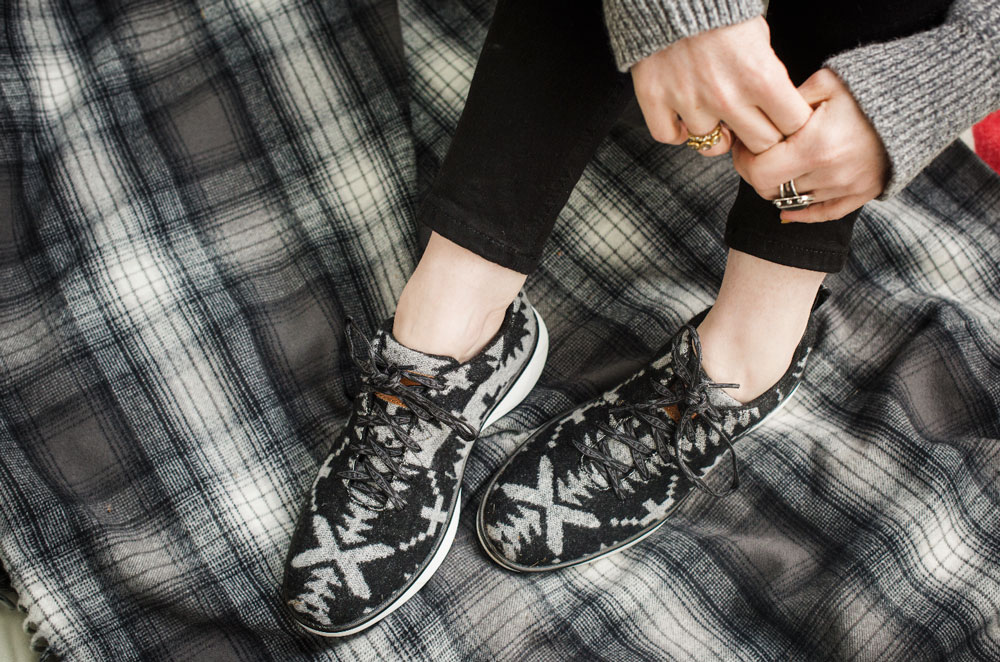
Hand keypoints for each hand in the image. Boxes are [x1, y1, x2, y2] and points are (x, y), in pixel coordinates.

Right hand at [630, 16, 811, 155]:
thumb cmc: (721, 11)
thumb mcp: (760, 37)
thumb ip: (769, 77)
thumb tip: (775, 110)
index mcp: (761, 77)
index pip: (793, 126)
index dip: (792, 125)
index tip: (784, 121)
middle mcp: (726, 96)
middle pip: (758, 145)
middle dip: (760, 137)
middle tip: (754, 124)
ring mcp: (688, 100)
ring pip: (712, 147)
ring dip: (718, 135)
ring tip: (717, 118)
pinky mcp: (655, 98)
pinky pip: (669, 137)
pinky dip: (678, 132)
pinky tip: (685, 118)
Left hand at [732, 69, 889, 222]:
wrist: (918, 102)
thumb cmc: (866, 88)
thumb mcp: (824, 82)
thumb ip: (787, 100)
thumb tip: (758, 117)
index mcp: (815, 146)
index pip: (758, 172)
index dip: (744, 161)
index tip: (745, 147)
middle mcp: (830, 173)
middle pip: (770, 191)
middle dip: (757, 173)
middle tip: (756, 156)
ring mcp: (847, 188)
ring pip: (792, 201)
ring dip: (779, 186)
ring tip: (778, 165)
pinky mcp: (861, 194)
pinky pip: (821, 214)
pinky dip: (800, 212)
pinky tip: (786, 206)